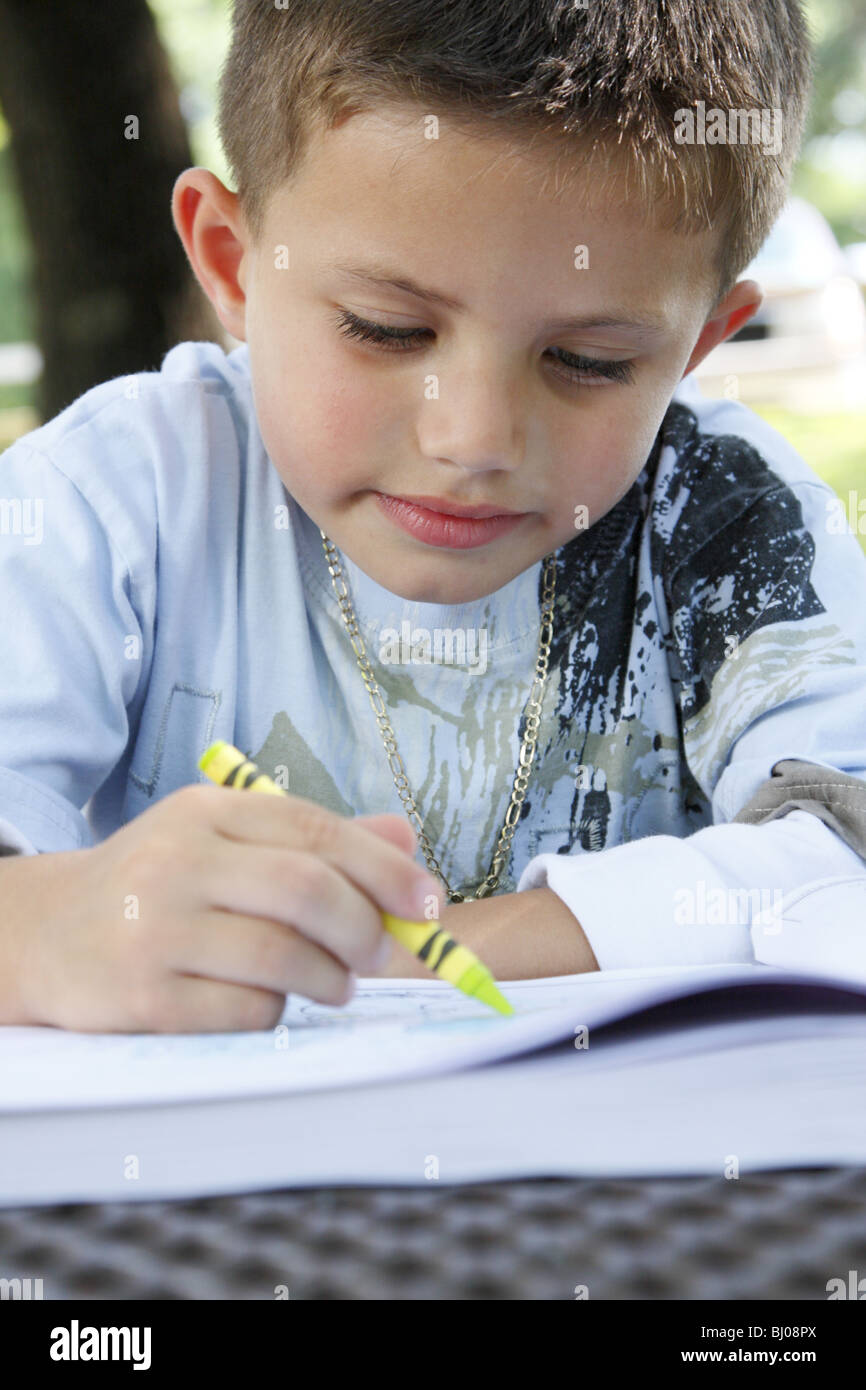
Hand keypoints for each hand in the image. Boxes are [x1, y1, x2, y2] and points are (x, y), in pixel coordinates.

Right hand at [13, 785, 440, 1032]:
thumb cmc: (159, 886)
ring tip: (335, 982)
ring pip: (283, 956)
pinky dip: (278, 1010)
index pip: (314, 829)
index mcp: (205, 811)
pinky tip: (270, 1000)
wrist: (49, 934)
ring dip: (331, 977)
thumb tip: (406, 839)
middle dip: (365, 928)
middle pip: (306, 890)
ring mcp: (155, 929)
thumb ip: (313, 840)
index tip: (428, 904)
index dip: (384, 868)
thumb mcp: (224, 841)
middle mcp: (176, 861)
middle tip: (382, 953)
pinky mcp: (145, 996)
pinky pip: (247, 1009)